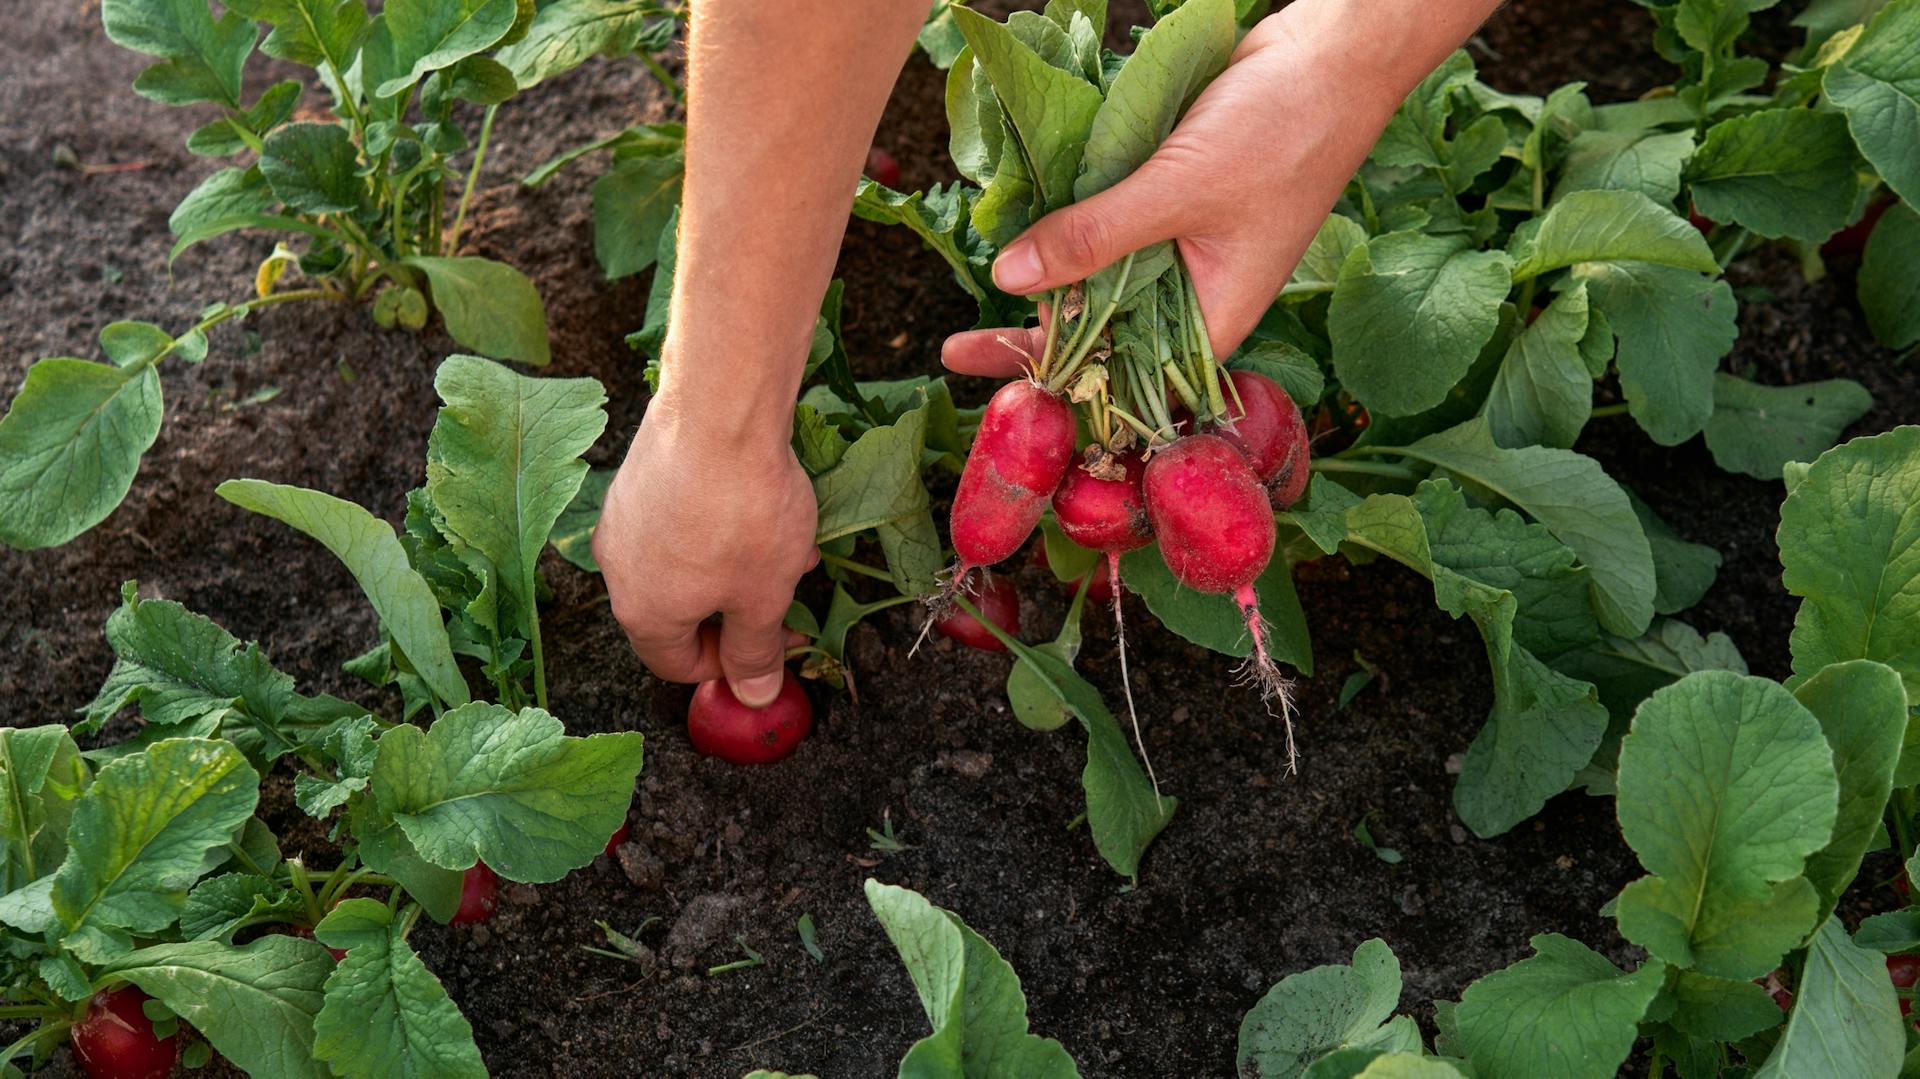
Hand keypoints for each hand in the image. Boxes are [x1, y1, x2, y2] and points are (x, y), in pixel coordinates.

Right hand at [593, 396, 818, 706]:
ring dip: (738, 565)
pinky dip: (719, 525)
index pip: (676, 665)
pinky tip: (763, 503)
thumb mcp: (763, 597)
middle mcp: (619, 568)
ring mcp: (623, 517)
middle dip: (740, 608)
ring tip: (789, 544)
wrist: (719, 411)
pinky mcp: (637, 475)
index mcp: (643, 612)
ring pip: (685, 562)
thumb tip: (753, 696)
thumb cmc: (742, 513)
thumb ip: (756, 653)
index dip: (729, 666)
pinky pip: (680, 518)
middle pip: (680, 612)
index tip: (773, 646)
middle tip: (788, 594)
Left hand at [944, 1, 1426, 376]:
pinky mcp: (1165, 203)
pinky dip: (1069, 230)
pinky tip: (1017, 233)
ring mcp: (1179, 249)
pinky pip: (1107, 230)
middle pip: (1104, 335)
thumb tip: (1009, 279)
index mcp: (1214, 318)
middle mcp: (1195, 294)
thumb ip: (1093, 237)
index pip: (1126, 376)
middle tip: (954, 350)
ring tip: (976, 297)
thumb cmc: (1282, 130)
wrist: (1329, 54)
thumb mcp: (1177, 189)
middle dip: (1038, 341)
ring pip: (1100, 281)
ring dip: (1048, 282)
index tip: (995, 387)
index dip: (1060, 386)